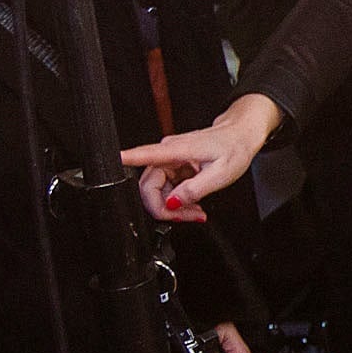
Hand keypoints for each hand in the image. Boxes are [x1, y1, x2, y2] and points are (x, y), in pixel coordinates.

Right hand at [123, 92, 281, 216]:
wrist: (241, 136)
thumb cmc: (233, 148)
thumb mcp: (220, 174)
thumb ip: (195, 189)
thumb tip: (173, 202)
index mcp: (177, 151)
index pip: (144, 156)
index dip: (126, 161)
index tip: (111, 162)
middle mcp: (168, 154)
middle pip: (149, 187)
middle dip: (164, 208)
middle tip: (188, 216)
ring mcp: (169, 161)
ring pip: (158, 192)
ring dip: (173, 207)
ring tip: (195, 212)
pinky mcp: (173, 167)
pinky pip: (167, 189)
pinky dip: (178, 201)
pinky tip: (193, 203)